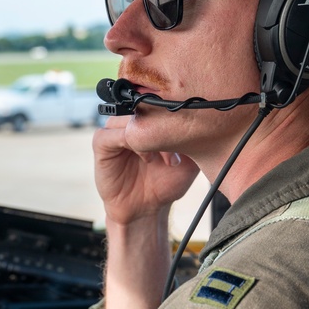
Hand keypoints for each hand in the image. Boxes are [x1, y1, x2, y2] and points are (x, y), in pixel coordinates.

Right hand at [93, 115, 198, 308]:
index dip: (175, 115)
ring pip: (129, 118)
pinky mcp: (101, 143)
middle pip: (144, 106)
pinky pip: (110, 134)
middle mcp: (131, 119)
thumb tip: (207, 121)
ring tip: (165, 159)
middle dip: (163, 126)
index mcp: (150, 118)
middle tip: (179, 150)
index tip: (191, 135)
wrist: (147, 209)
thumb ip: (193, 137)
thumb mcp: (189, 158)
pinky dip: (130, 143)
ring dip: (149, 137)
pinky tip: (147, 159)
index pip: (159, 100)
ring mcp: (114, 129)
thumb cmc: (166, 182)